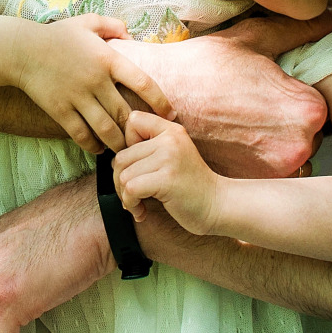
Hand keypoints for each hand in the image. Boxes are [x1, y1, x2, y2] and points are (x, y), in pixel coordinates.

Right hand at [12, 14, 173, 153]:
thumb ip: (112, 25)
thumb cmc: (57, 36)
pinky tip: (98, 148)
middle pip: (125, 113)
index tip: (170, 114)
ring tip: (124, 149)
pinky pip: (81, 135)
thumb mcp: (87, 22)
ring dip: (118, 143)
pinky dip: (92, 146)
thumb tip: (132, 34)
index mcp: (108, 58)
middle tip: (147, 140)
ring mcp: (77, 97)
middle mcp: (96, 80)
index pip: (144, 82)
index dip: (161, 101)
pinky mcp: (60, 110)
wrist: (21, 49)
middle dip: (138, 131)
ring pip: (106, 129)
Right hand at [106, 0, 331, 178]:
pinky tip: (231, 143)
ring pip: (289, 156)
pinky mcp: (250, 186)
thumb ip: (301, 30)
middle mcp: (299, 145)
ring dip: (272, 144)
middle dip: (285, 123)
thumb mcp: (254, 40)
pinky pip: (265, 175)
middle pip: (307, 135)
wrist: (152, 99)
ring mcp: (274, 171)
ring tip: (239, 126)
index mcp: (307, 108)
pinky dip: (253, 162)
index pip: (319, 107)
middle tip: (250, 109)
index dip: (291, 96)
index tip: (266, 93)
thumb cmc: (202, 66)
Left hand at [114, 112, 220, 233]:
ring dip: (124, 196)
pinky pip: (130, 188)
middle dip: (120, 180)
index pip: (133, 120)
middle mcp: (170, 139)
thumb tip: (113, 159)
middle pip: (121, 155)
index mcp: (171, 130)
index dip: (126, 143)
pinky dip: (131, 204)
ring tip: (138, 205)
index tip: (138, 165)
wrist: (219, 206)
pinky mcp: (167, 179)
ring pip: (123, 174)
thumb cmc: (190, 186)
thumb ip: (149, 149)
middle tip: (132, 195)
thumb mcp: (173, 156)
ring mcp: (169, 158)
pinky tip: (142, 212)